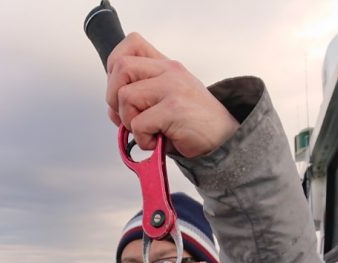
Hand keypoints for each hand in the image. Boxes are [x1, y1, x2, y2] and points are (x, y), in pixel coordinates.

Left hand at [106, 33, 238, 157]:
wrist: (224, 140)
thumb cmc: (193, 126)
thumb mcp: (167, 102)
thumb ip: (141, 98)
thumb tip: (112, 109)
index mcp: (166, 66)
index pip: (131, 45)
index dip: (114, 67)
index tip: (120, 91)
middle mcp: (169, 71)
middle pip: (120, 68)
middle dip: (113, 98)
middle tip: (129, 118)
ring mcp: (172, 87)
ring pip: (125, 96)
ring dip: (129, 122)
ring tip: (148, 132)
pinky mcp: (173, 108)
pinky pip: (138, 124)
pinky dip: (143, 140)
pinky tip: (158, 143)